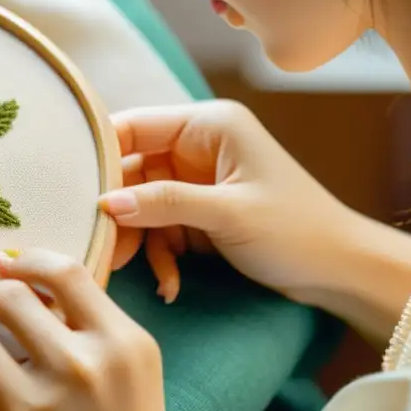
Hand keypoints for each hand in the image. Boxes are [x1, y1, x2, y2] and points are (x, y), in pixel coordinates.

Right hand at [100, 99, 350, 303]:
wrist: (341, 273)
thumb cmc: (296, 231)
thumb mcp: (227, 214)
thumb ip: (163, 203)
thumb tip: (105, 204)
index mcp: (207, 126)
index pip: (133, 127)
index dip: (100, 153)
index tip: (69, 186)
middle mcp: (196, 146)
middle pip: (131, 170)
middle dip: (116, 210)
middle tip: (97, 244)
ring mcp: (195, 181)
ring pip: (139, 204)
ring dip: (135, 240)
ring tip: (123, 270)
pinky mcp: (197, 213)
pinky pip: (159, 228)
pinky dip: (159, 255)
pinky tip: (169, 284)